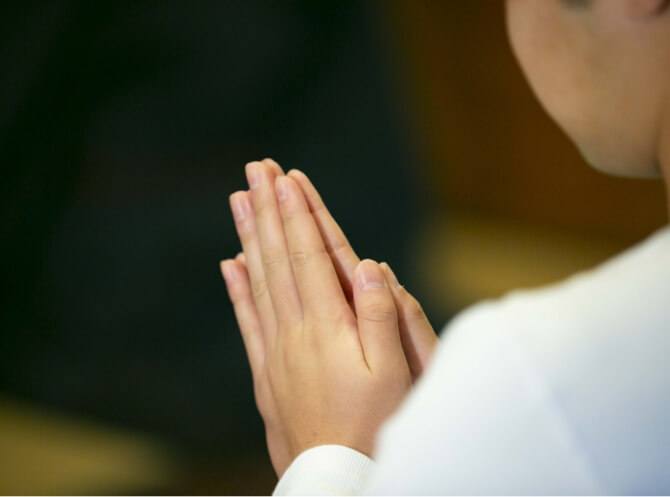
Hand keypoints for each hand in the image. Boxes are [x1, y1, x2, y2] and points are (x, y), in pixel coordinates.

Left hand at [221, 159, 437, 475]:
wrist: (334, 476)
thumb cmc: (374, 426)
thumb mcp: (393, 373)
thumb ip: (381, 316)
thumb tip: (371, 265)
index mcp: (328, 324)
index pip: (308, 255)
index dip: (297, 214)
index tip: (285, 178)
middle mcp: (295, 329)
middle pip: (277, 257)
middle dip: (268, 209)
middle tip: (256, 169)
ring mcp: (276, 348)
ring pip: (258, 279)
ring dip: (249, 236)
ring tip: (239, 200)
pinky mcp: (266, 369)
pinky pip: (248, 319)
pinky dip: (237, 288)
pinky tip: (230, 264)